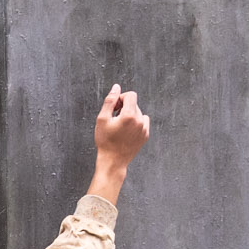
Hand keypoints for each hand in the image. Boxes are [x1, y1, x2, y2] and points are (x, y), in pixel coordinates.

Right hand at [87, 83, 150, 202]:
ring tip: (120, 126)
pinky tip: (126, 132)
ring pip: (139, 113)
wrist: (113, 161)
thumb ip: (110, 101)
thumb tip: (116, 87)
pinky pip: (143, 122)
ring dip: (130, 115)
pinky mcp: (146, 135)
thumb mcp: (102, 119)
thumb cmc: (105, 141)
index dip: (121, 98)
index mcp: (129, 115)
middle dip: (124, 107)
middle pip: (134, 104)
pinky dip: (135, 123)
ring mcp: (144, 129)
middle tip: (114, 118)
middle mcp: (140, 121)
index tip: (114, 107)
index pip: (131, 95)